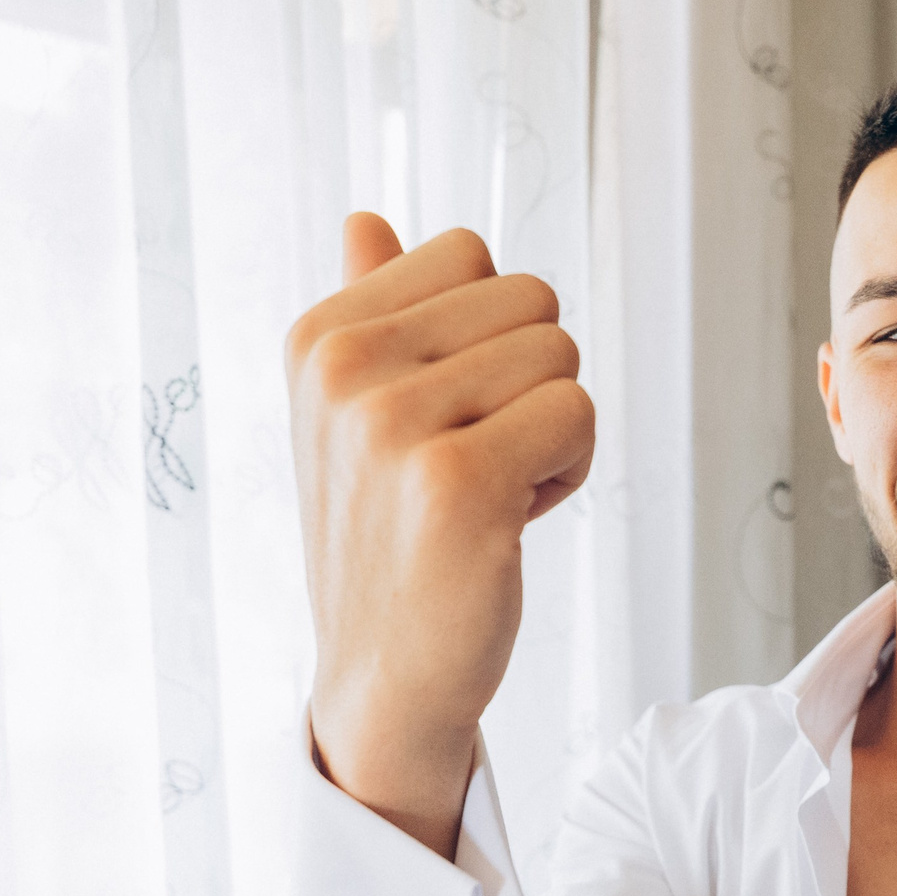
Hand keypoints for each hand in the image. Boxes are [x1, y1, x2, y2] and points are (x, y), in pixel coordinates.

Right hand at [287, 214, 594, 854]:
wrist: (386, 676)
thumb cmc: (392, 540)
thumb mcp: (356, 416)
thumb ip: (372, 311)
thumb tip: (367, 219)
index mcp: (320, 336)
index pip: (470, 254)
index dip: (492, 336)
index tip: (450, 413)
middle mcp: (343, 367)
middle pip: (532, 300)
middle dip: (534, 382)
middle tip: (480, 462)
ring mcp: (393, 422)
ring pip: (562, 356)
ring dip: (554, 432)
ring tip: (492, 496)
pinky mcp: (456, 481)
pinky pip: (576, 414)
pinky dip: (568, 471)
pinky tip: (513, 522)